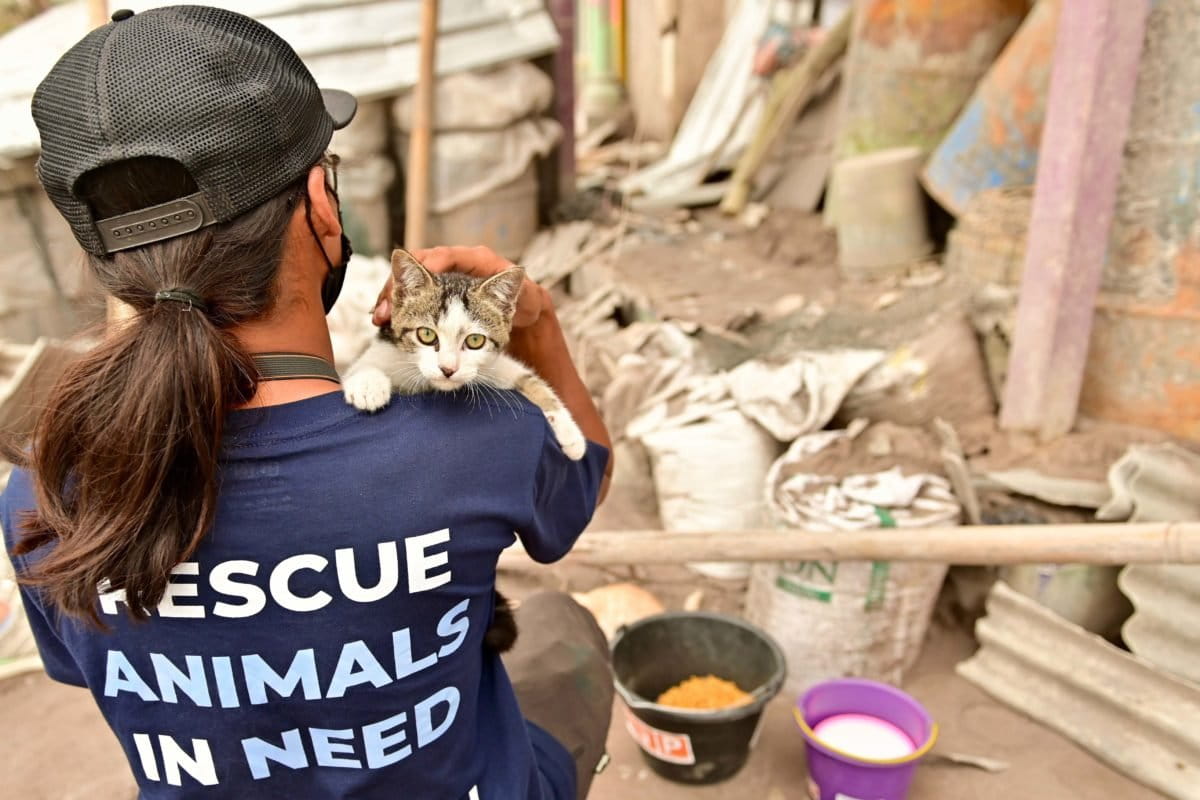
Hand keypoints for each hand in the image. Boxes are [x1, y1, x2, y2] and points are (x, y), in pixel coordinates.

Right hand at [372, 245, 546, 327]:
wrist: (520, 312)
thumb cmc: (522, 299)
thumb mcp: (523, 293)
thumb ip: (514, 287)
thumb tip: (514, 274)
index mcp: (475, 259)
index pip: (447, 256)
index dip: (429, 265)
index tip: (416, 279)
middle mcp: (454, 265)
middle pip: (417, 267)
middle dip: (399, 286)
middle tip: (388, 308)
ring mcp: (442, 280)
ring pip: (408, 281)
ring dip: (391, 298)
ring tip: (381, 317)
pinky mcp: (435, 296)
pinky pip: (408, 298)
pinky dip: (396, 309)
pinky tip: (386, 322)